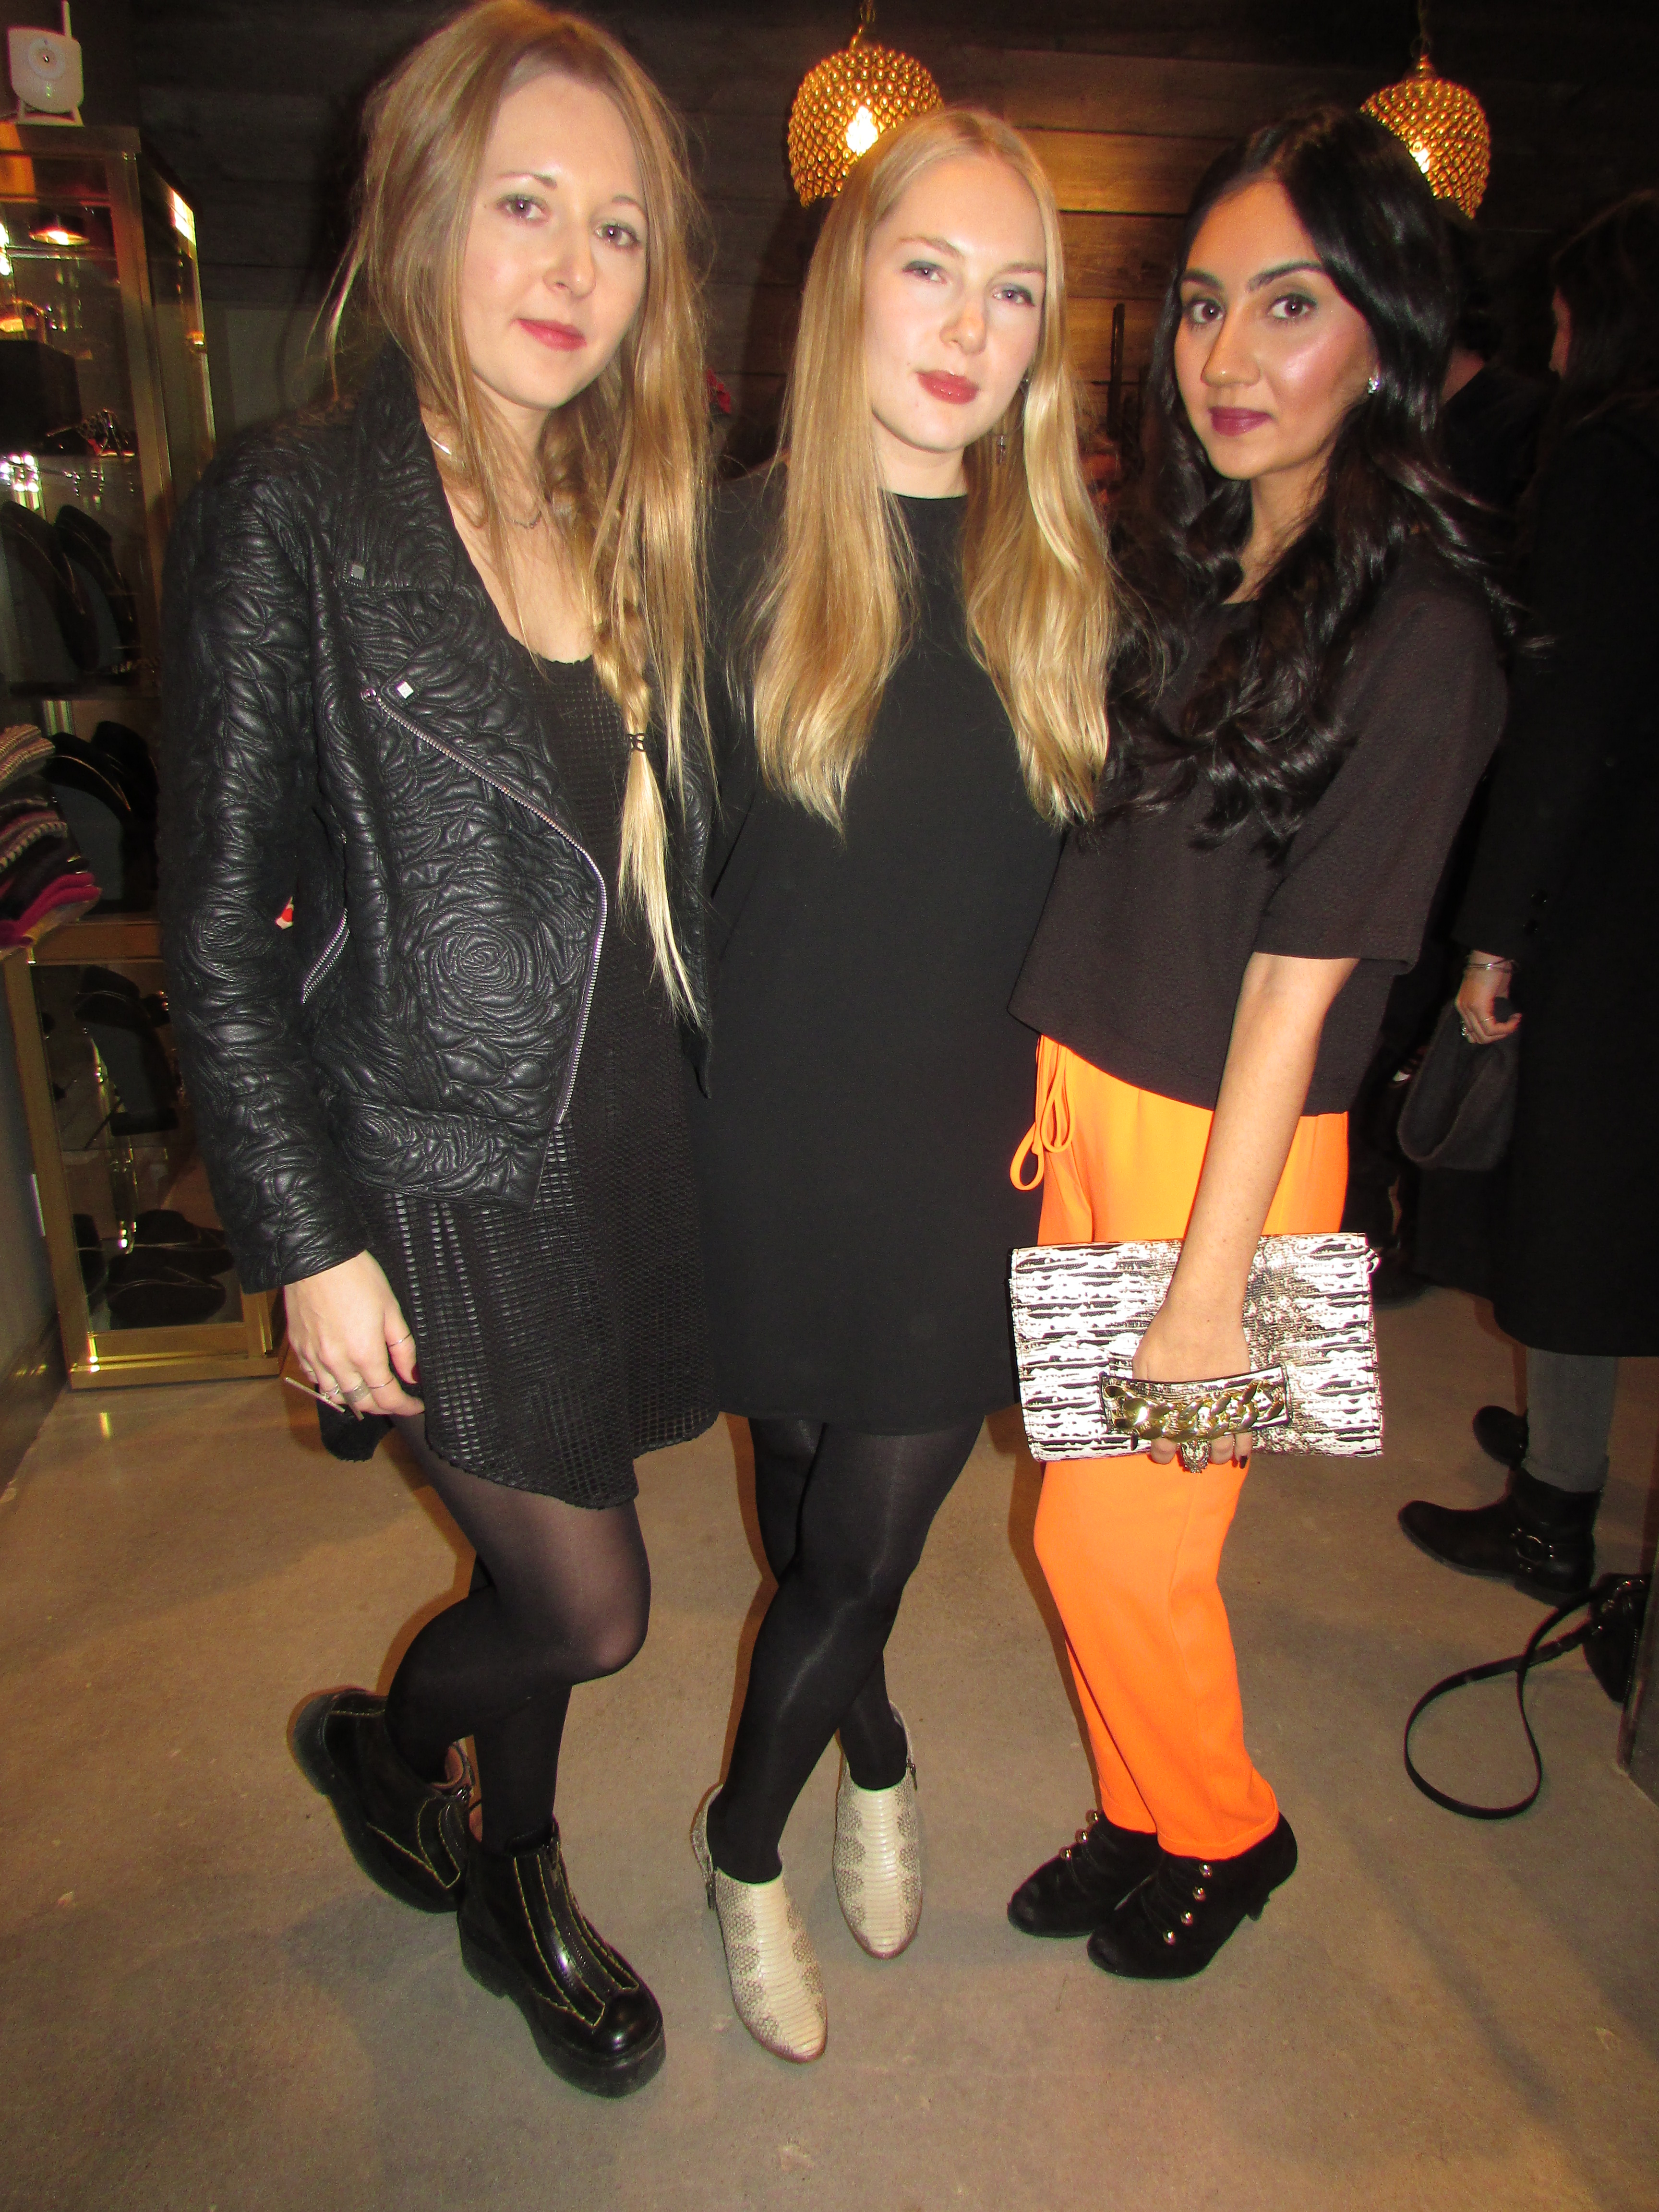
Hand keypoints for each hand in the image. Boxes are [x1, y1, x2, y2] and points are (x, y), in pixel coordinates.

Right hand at [284, 1251, 423, 1416]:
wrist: (315, 1258)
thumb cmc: (357, 1277)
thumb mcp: (391, 1309)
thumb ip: (403, 1347)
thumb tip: (412, 1375)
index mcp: (364, 1354)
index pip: (387, 1397)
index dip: (405, 1406)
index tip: (416, 1406)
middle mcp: (337, 1363)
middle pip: (361, 1402)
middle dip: (382, 1407)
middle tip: (396, 1400)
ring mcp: (314, 1357)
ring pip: (335, 1396)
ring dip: (354, 1399)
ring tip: (369, 1391)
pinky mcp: (298, 1348)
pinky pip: (314, 1379)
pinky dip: (330, 1384)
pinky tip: (340, 1376)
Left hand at [1132, 1299, 1252, 1466]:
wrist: (1202, 1313)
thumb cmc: (1168, 1333)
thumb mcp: (1143, 1362)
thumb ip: (1143, 1390)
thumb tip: (1140, 1409)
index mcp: (1167, 1408)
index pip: (1162, 1445)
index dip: (1162, 1454)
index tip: (1162, 1455)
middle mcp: (1193, 1412)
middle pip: (1195, 1450)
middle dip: (1193, 1458)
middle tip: (1192, 1460)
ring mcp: (1219, 1404)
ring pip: (1222, 1444)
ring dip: (1219, 1455)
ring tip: (1217, 1458)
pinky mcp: (1239, 1393)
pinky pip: (1245, 1427)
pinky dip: (1245, 1443)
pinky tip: (1242, 1453)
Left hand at [1456, 954, 1520, 1045]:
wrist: (1491, 955)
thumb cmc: (1494, 970)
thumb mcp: (1494, 994)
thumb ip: (1494, 1008)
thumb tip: (1505, 1019)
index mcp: (1464, 1007)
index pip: (1472, 1033)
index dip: (1491, 1034)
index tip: (1506, 1025)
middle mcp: (1462, 1010)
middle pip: (1477, 1038)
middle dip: (1498, 1036)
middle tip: (1512, 1025)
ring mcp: (1468, 1009)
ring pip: (1485, 1036)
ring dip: (1504, 1033)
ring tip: (1515, 1021)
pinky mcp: (1477, 1007)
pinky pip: (1491, 1028)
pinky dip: (1506, 1028)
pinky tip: (1516, 1018)